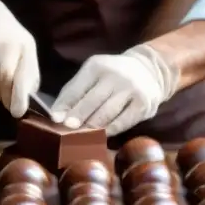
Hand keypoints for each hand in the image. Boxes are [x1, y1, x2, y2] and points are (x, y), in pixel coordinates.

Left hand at [50, 45, 179, 135]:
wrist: (149, 70)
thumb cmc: (112, 75)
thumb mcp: (94, 73)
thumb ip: (76, 90)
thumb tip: (57, 116)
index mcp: (97, 66)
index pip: (76, 88)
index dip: (64, 105)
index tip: (55, 119)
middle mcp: (115, 75)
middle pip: (91, 102)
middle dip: (77, 118)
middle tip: (66, 131)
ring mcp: (131, 89)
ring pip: (106, 114)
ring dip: (91, 128)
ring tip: (80, 138)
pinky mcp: (143, 104)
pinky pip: (122, 122)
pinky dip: (109, 131)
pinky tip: (101, 136)